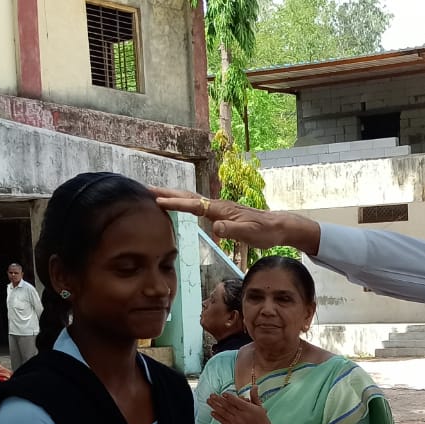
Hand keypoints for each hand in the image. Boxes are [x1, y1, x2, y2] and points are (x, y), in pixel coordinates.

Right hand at [150, 187, 321, 253]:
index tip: (157, 201)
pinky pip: (197, 206)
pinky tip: (179, 206)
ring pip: (191, 199)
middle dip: (167, 192)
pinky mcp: (221, 213)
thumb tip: (216, 227)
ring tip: (155, 194)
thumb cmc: (265, 231)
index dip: (175, 203)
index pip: (193, 205)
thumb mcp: (250, 233)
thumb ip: (233, 230)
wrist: (277, 226)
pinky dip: (184, 203)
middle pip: (188, 196)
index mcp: (221, 209)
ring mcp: (219, 208)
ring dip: (173, 195)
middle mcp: (217, 206)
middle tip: (146, 189)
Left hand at [207, 388, 276, 423]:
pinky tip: (212, 412)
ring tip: (208, 401)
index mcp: (248, 409)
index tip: (223, 393)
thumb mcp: (260, 407)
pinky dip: (217, 416)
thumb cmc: (262, 420)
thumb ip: (254, 396)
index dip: (229, 397)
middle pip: (227, 406)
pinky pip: (223, 421)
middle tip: (211, 394)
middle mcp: (241, 415)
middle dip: (218, 399)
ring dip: (215, 406)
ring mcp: (236, 422)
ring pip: (223, 412)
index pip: (236, 401)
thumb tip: (254, 386)